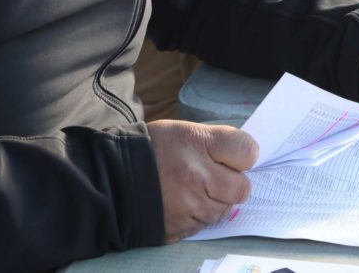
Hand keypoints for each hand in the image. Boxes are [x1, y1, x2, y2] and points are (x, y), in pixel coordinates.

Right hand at [147, 120, 257, 242]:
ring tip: (194, 189)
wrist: (112, 176)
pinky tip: (184, 202)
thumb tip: (246, 158)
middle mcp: (195, 176)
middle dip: (233, 182)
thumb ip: (215, 142)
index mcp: (196, 143)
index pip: (247, 151)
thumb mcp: (183, 131)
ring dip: (216, 201)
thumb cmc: (152, 149)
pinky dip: (200, 215)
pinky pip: (206, 224)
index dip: (243, 155)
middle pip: (242, 187)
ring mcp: (188, 206)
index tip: (233, 157)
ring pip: (225, 210)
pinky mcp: (180, 228)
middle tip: (214, 176)